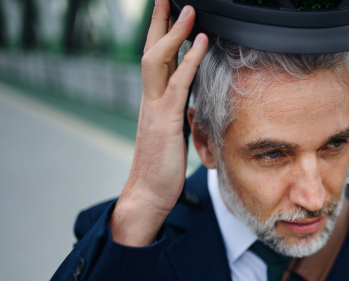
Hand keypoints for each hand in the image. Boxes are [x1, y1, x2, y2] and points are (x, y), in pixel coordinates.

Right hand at [110, 1, 207, 246]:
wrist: (148, 195)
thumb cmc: (161, 170)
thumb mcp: (172, 136)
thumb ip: (178, 116)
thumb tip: (190, 107)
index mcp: (152, 103)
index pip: (154, 61)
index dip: (162, 36)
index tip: (170, 14)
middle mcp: (149, 100)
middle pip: (151, 51)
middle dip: (160, 21)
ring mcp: (155, 109)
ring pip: (158, 60)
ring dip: (174, 31)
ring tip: (188, 8)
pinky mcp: (165, 121)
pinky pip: (178, 83)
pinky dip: (189, 60)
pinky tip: (200, 41)